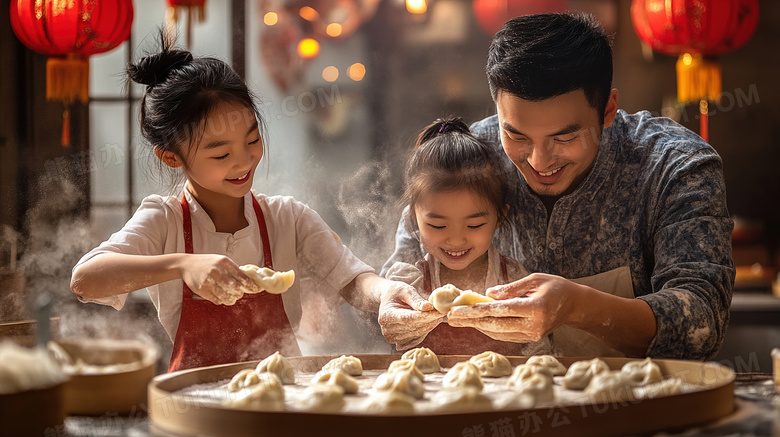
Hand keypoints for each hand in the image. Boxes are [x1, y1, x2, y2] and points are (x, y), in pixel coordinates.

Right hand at [179, 254, 261, 304]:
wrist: (187, 264)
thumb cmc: (209, 263)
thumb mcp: (222, 262)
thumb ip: (234, 270)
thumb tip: (251, 281)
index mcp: (224, 262)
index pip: (242, 276)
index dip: (250, 285)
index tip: (256, 289)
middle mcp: (216, 271)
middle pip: (235, 288)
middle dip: (240, 293)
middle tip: (239, 293)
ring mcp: (208, 281)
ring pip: (227, 296)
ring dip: (232, 299)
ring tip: (232, 297)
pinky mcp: (202, 290)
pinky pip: (217, 300)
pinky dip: (222, 300)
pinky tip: (222, 296)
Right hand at [377, 283, 442, 349]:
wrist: (389, 301)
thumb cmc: (397, 293)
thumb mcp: (405, 290)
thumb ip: (416, 300)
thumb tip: (428, 307)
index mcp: (386, 315)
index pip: (408, 318)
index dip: (425, 316)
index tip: (439, 312)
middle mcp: (388, 329)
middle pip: (414, 327)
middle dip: (431, 320)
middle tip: (443, 312)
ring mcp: (393, 338)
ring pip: (417, 333)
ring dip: (430, 325)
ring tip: (438, 315)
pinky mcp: (399, 342)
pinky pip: (417, 338)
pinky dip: (426, 330)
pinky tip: (431, 322)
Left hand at [447, 273, 582, 342]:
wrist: (575, 305)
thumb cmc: (555, 287)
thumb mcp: (534, 279)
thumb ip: (511, 288)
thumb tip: (488, 294)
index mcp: (536, 309)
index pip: (501, 310)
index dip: (477, 310)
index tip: (458, 310)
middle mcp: (534, 326)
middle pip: (496, 325)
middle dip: (470, 321)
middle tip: (450, 317)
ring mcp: (532, 335)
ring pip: (498, 333)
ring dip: (476, 326)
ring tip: (458, 320)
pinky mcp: (529, 339)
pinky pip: (504, 335)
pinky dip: (488, 329)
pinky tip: (475, 323)